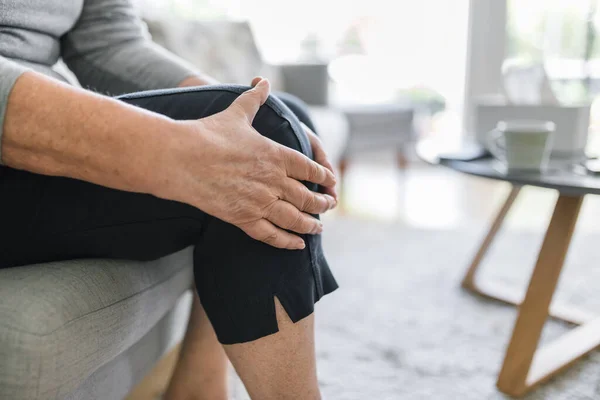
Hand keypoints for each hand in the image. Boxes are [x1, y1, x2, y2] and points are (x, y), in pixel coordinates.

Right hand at [159, 78, 336, 249]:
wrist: (180, 158)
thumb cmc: (208, 134)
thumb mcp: (237, 113)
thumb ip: (254, 99)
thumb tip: (263, 81)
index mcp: (277, 155)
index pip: (310, 169)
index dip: (323, 177)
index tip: (331, 182)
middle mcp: (274, 180)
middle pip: (308, 196)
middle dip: (322, 203)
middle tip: (329, 206)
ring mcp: (260, 201)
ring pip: (295, 219)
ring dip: (310, 225)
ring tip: (318, 229)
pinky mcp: (244, 218)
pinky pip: (272, 234)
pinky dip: (288, 241)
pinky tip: (297, 244)